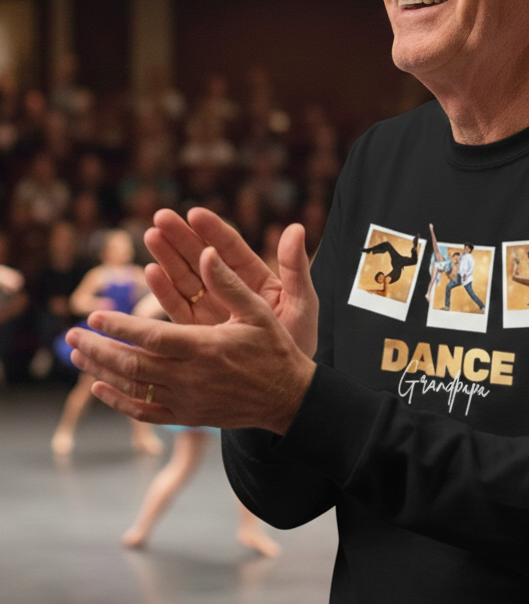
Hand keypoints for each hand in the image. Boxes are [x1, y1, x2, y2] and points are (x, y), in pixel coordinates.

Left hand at [65, 246, 315, 433]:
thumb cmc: (274, 349)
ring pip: (134, 387)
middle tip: (70, 336)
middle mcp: (191, 376)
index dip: (119, 326)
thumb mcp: (258, 310)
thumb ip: (228, 283)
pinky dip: (119, 402)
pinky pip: (146, 412)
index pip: (150, 337)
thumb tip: (204, 252)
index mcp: (205, 347)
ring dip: (101, 371)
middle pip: (132, 363)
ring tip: (77, 356)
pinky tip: (100, 389)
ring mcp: (187, 400)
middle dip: (98, 348)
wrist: (288, 398)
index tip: (94, 316)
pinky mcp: (189, 415)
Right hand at [144, 208, 318, 356]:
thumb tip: (297, 227)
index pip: (232, 249)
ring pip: (187, 279)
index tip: (195, 214)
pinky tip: (151, 272)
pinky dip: (164, 291)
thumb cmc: (298, 342)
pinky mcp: (198, 331)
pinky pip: (179, 307)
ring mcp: (213, 310)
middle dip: (182, 237)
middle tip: (161, 217)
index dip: (213, 231)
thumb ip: (296, 268)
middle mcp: (231, 291)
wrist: (283, 389)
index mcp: (256, 280)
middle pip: (203, 258)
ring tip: (152, 235)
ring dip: (168, 257)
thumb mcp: (303, 303)